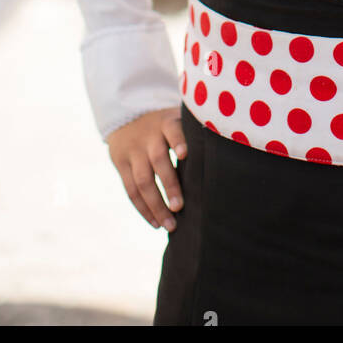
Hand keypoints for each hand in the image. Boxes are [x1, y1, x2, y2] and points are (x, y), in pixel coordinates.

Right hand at [106, 107, 186, 231]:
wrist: (126, 117)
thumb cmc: (164, 125)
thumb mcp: (176, 118)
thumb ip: (193, 131)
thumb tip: (222, 152)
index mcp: (166, 123)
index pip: (172, 130)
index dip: (178, 141)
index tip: (185, 154)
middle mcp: (148, 137)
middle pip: (158, 160)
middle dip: (169, 185)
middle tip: (180, 206)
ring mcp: (133, 152)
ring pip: (142, 180)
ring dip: (156, 205)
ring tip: (171, 225)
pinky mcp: (121, 164)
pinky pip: (131, 190)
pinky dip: (143, 209)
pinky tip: (156, 223)